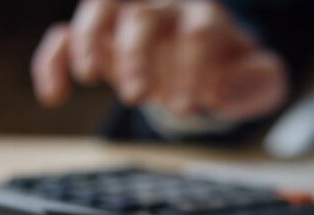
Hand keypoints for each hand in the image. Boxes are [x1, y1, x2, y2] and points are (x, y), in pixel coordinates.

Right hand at [31, 0, 287, 120]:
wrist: (201, 60)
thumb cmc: (228, 68)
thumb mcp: (258, 78)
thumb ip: (259, 81)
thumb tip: (226, 89)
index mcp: (206, 16)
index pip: (199, 30)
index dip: (194, 65)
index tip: (190, 105)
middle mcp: (163, 9)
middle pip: (146, 15)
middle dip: (139, 54)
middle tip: (140, 95)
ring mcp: (125, 19)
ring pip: (101, 8)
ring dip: (92, 40)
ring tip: (90, 76)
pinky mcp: (97, 37)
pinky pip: (64, 37)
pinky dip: (53, 61)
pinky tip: (54, 96)